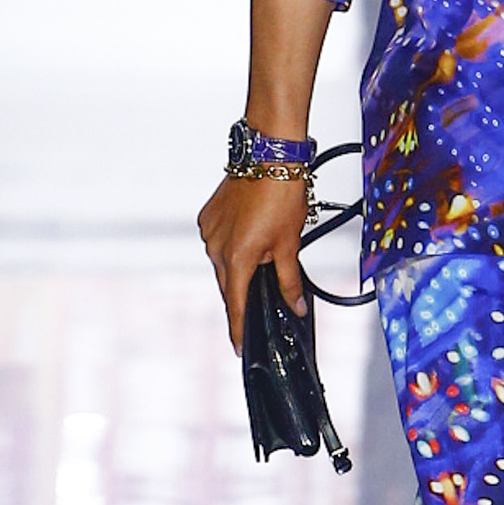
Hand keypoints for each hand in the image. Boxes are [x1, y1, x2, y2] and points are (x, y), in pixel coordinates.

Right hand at [198, 174, 309, 351]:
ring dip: (240, 266)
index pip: (237, 305)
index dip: (239, 329)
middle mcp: (215, 248)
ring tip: (264, 253)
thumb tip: (296, 307)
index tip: (241, 348)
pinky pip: (218, 241)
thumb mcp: (291, 243)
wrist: (269, 156)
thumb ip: (290, 280)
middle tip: (260, 303)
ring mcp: (208, 231)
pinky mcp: (207, 216)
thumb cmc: (283, 196)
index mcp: (237, 259)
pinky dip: (233, 246)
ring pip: (224, 262)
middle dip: (245, 294)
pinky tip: (251, 236)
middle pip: (230, 284)